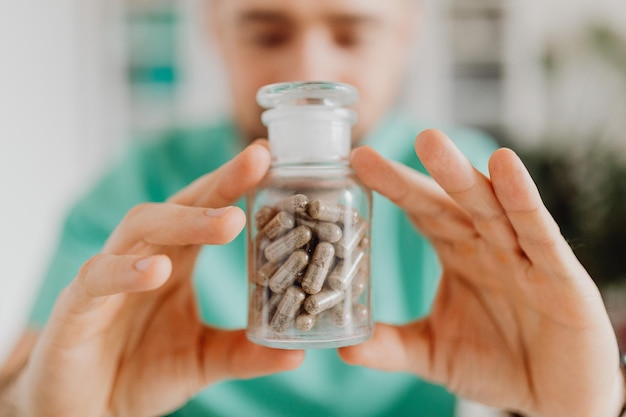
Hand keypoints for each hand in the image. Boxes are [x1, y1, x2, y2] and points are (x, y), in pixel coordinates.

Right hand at [16, 142, 303, 416]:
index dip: (236, 182)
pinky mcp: (76, 307)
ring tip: (227, 222)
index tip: (269, 156)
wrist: (91, 408)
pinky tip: (156, 269)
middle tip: (257, 164)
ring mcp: (109, 277)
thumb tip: (297, 351)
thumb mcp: (205, 359)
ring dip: (183, 221)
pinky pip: (98, 278)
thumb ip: (245, 352)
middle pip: (179, 205)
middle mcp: (144, 255)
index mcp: (177, 259)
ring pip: (140, 228)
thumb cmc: (145, 371)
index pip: (208, 210)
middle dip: (219, 183)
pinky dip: (124, 270)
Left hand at [340, 129, 623, 416]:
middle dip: (420, 170)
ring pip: (490, 207)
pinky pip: (538, 233)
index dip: (391, 186)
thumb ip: (392, 346)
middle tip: (379, 145)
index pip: (420, 210)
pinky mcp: (560, 276)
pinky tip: (505, 166)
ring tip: (430, 140)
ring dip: (462, 175)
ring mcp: (523, 256)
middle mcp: (487, 245)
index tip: (356, 161)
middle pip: (450, 200)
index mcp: (457, 252)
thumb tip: (344, 346)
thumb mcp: (433, 353)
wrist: (554, 398)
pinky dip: (522, 200)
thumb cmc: (496, 365)